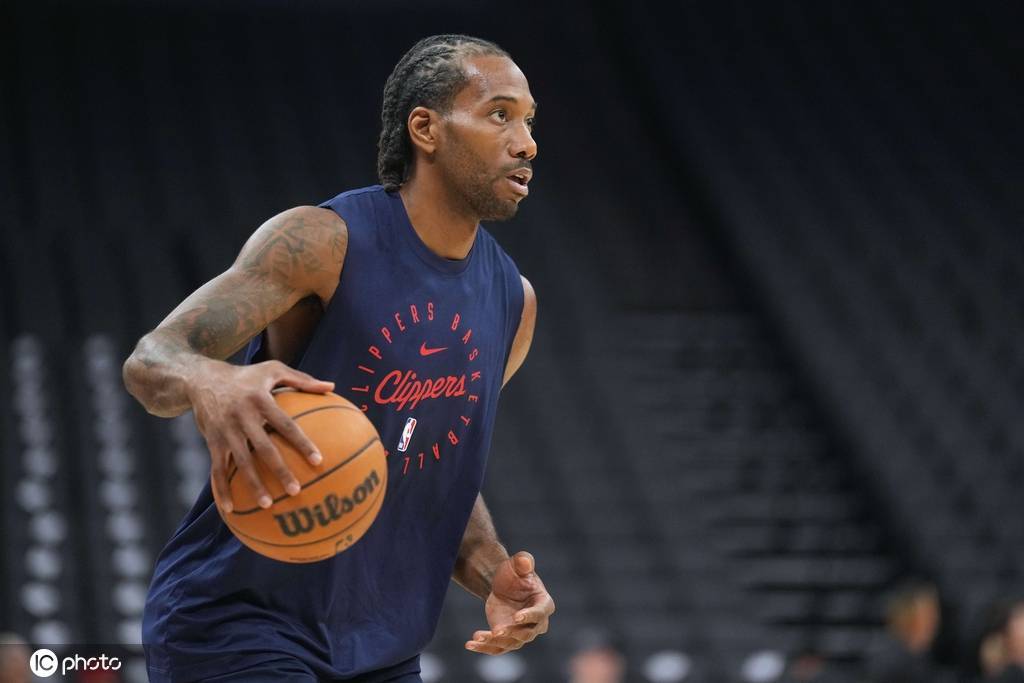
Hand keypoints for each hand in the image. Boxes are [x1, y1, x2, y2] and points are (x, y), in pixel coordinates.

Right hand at [188, 359, 334, 512]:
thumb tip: (332, 386)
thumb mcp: (273, 369)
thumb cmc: (246, 376)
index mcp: (261, 400)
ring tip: (267, 505)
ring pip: (241, 462)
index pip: (286, 425)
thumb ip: (303, 380)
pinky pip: (217, 469)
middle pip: (263, 448)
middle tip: (295, 490)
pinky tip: (230, 509)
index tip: (318, 460)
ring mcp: (226, 431)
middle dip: (279, 471)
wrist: (201, 378)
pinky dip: (221, 490)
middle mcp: (242, 417)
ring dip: (253, 484)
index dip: (301, 443)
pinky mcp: (212, 442)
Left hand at [466, 551, 554, 654]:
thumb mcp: (518, 564)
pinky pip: (496, 648)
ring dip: (493, 642)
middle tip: (497, 630)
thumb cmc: (515, 573)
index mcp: (544, 604)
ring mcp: (521, 634)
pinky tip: (469, 644)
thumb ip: (523, 561)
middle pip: (526, 633)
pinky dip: (483, 648)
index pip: (540, 613)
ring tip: (477, 637)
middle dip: (511, 633)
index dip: (529, 616)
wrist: (502, 586)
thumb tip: (525, 560)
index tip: (516, 616)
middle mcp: (536, 624)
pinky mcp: (506, 640)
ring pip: (510, 643)